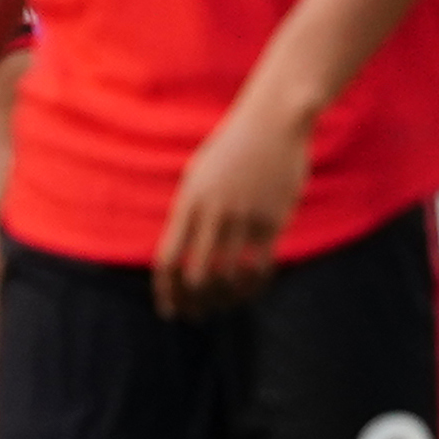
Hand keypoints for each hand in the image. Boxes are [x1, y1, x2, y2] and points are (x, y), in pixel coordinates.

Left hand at [152, 99, 310, 317]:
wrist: (272, 123)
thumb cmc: (231, 150)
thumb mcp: (197, 177)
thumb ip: (188, 216)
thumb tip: (179, 257)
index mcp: (189, 202)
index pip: (167, 260)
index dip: (165, 292)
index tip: (168, 310)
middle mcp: (214, 213)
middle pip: (196, 276)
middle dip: (193, 303)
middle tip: (196, 315)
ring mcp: (245, 217)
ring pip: (230, 277)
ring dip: (223, 300)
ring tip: (221, 307)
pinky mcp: (274, 220)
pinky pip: (261, 267)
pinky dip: (253, 287)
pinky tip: (248, 292)